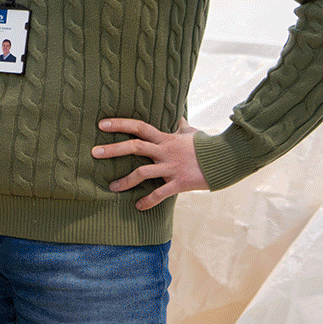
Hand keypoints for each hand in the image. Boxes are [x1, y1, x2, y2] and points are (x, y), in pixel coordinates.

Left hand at [93, 119, 207, 210]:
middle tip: (94, 153)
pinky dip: (148, 201)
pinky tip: (138, 207)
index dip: (120, 124)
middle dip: (113, 149)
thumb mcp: (193, 133)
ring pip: (143, 172)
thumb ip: (182, 126)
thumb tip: (180, 116)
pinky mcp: (180, 182)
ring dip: (125, 181)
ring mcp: (172, 167)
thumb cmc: (208, 146)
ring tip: (113, 187)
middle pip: (135, 147)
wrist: (229, 158)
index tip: (101, 124)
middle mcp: (165, 151)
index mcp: (166, 139)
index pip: (139, 127)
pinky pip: (160, 194)